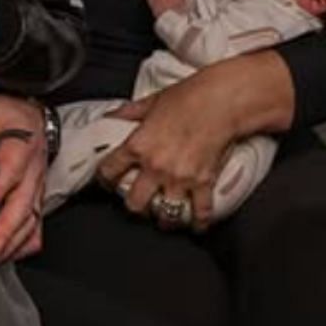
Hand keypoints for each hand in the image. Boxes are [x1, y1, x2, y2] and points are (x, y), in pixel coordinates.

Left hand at [0, 94, 46, 261]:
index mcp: (18, 149)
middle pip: (23, 207)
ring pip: (30, 222)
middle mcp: (31, 174)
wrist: (30, 117)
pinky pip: (35, 229)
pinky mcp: (34, 201)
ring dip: (12, 242)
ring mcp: (34, 191)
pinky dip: (23, 245)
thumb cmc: (2, 114)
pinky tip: (7, 255)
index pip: (10, 174)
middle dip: (5, 230)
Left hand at [96, 66, 243, 230]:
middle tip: (138, 202)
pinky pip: (200, 211)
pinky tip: (196, 225)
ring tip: (163, 218)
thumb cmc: (186, 99)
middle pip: (134, 202)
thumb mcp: (148, 103)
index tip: (107, 181)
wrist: (220, 103)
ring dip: (164, 218)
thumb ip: (127, 114)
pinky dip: (198, 221)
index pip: (109, 170)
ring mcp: (179, 178)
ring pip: (165, 213)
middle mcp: (155, 166)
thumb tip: (111, 117)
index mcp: (137, 146)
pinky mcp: (203, 183)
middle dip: (134, 205)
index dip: (105, 179)